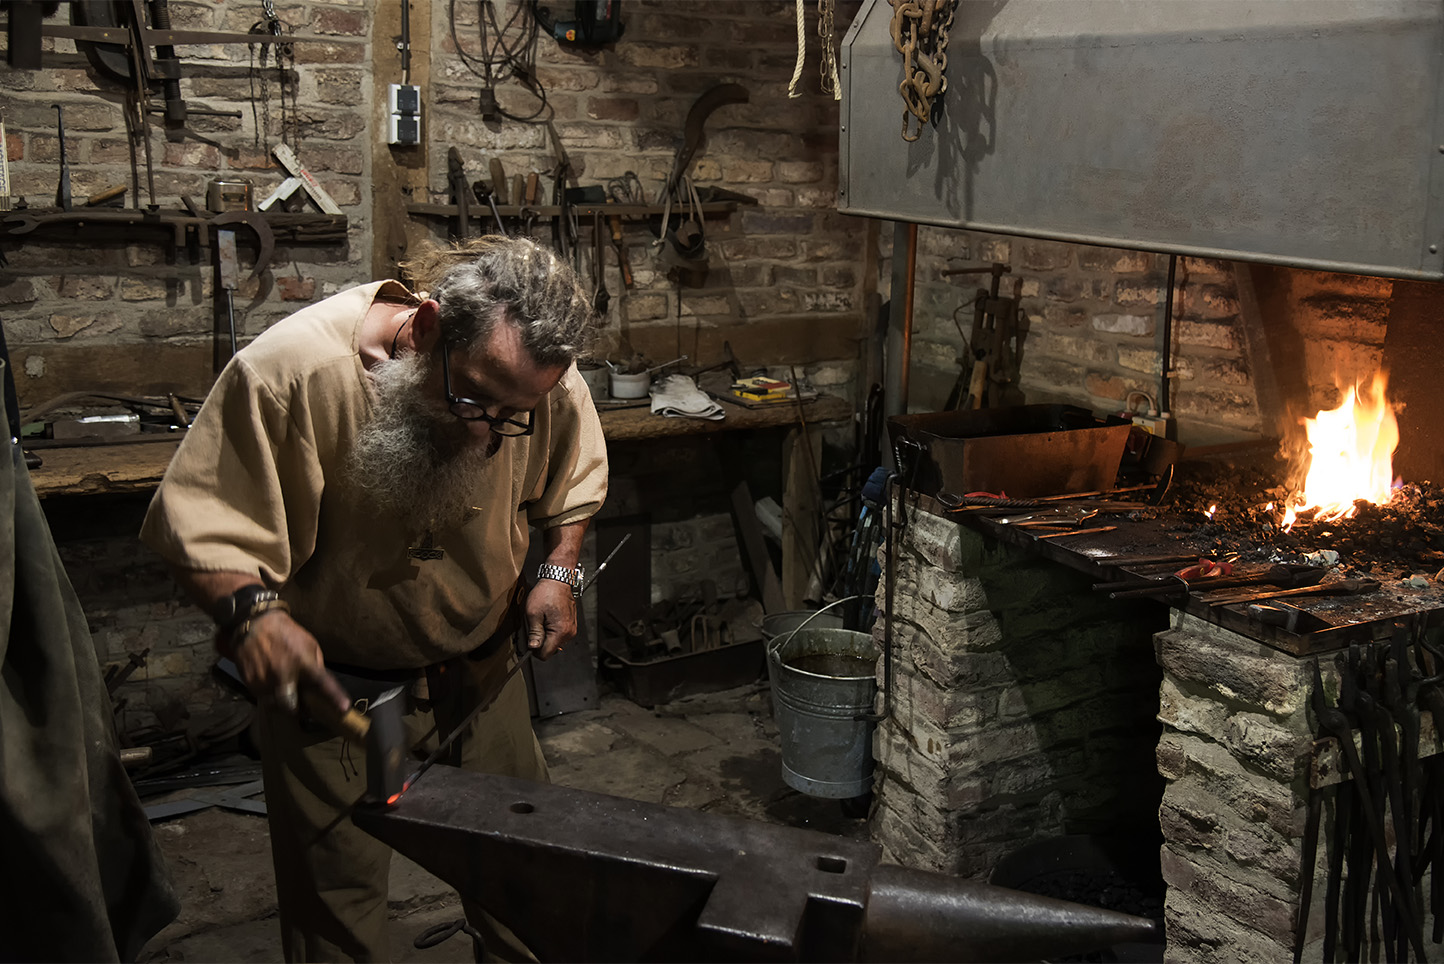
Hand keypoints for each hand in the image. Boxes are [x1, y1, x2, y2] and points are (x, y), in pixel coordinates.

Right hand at [228, 610, 350, 714]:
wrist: (255, 624)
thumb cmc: (286, 633)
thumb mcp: (309, 643)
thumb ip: (315, 665)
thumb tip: (321, 685)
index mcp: (302, 661)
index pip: (321, 682)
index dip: (334, 697)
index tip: (344, 708)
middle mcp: (283, 674)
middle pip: (291, 706)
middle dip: (298, 710)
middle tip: (303, 707)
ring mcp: (264, 680)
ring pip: (276, 705)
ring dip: (283, 703)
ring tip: (285, 691)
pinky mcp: (250, 683)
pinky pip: (263, 698)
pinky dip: (270, 695)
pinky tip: (272, 683)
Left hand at [524, 578, 576, 659]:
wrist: (558, 580)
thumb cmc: (546, 593)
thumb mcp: (533, 614)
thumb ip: (534, 634)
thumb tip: (533, 648)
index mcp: (560, 632)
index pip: (546, 654)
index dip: (534, 650)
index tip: (530, 641)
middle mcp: (569, 632)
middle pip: (551, 649)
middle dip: (541, 641)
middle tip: (535, 625)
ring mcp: (571, 628)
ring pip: (555, 642)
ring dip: (546, 635)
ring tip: (542, 620)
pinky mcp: (571, 624)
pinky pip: (559, 634)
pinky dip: (552, 630)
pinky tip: (548, 618)